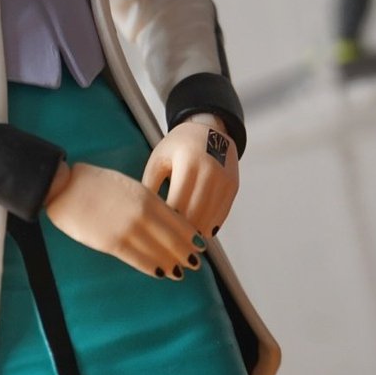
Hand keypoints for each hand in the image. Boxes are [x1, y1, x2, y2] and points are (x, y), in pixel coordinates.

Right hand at [45, 162, 204, 280]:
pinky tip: (162, 273)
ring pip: (159, 251)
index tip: (198, 244)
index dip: (189, 235)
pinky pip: (139, 259)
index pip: (177, 219)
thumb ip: (145, 202)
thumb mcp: (127, 186)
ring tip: (181, 271)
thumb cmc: (93, 184)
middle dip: (185, 252)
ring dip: (172, 263)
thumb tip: (161, 218)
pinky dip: (153, 267)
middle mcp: (142, 213)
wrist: (64, 187)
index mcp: (146, 196)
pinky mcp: (112, 243)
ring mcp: (128, 229)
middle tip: (195, 263)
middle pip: (172, 238)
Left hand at [141, 118, 238, 239]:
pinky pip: (221, 214)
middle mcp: (210, 171)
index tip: (155, 234)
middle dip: (181, 232)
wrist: (209, 129)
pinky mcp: (233, 186)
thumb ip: (150, 185)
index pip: (177, 203)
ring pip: (209, 217)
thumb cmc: (177, 146)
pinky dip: (210, 225)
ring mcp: (224, 179)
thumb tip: (141, 216)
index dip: (166, 222)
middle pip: (195, 214)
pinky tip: (198, 232)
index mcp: (187, 163)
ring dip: (196, 233)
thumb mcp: (158, 159)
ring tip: (181, 242)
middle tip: (168, 245)